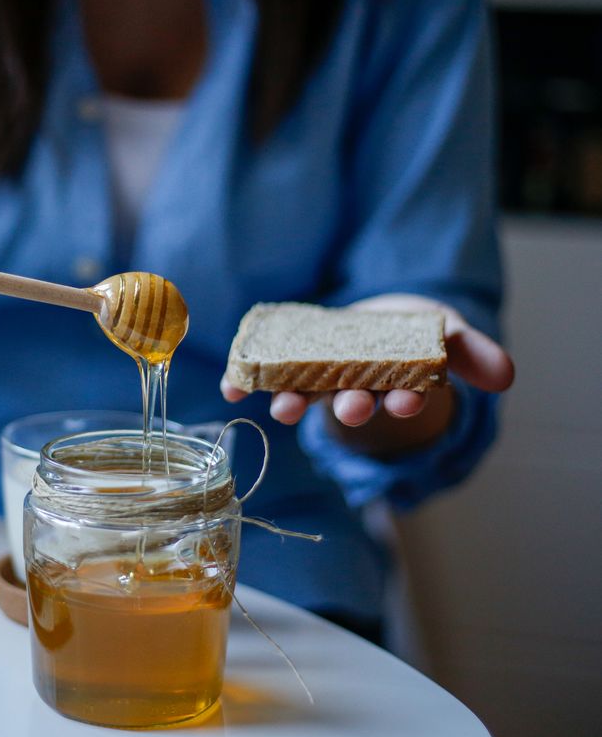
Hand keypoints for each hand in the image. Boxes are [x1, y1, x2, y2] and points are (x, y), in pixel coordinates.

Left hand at [220, 294, 514, 431]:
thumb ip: (473, 354)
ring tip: (286, 409)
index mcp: (391, 385)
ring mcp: (315, 380)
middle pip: (349, 402)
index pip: (400, 398)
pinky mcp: (284, 364)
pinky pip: (259, 377)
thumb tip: (507, 376)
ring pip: (303, 396)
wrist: (371, 326)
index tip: (405, 403)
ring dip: (294, 404)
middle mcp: (350, 389)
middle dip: (350, 406)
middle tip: (351, 408)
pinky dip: (242, 383)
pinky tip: (229, 388)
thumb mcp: (447, 337)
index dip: (402, 403)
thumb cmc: (410, 335)